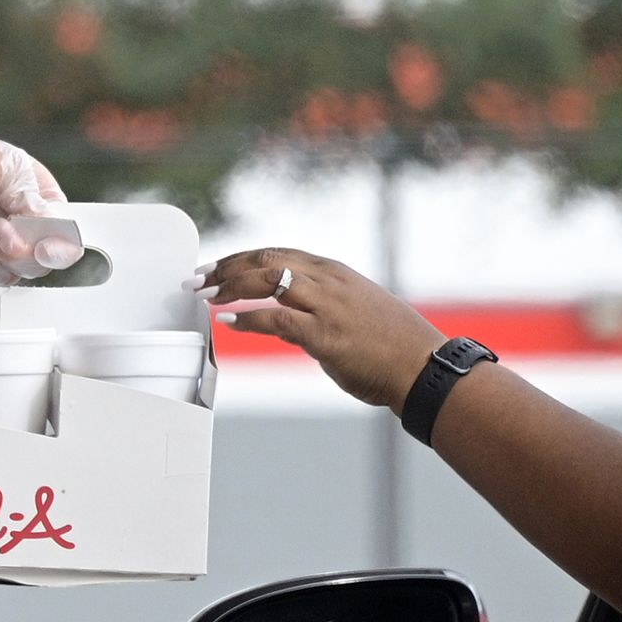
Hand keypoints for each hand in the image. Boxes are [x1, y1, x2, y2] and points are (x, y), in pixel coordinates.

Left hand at [0, 117, 84, 284]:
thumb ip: (25, 193)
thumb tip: (49, 222)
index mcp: (37, 192)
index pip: (65, 229)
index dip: (59, 245)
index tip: (41, 249)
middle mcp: (23, 219)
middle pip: (42, 258)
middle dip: (18, 249)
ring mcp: (0, 241)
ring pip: (15, 271)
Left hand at [197, 248, 446, 412]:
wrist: (424, 367)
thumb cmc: (390, 345)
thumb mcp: (351, 311)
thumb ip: (314, 307)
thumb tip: (279, 317)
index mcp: (333, 273)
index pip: (276, 254)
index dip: (239, 258)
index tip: (214, 267)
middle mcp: (328, 281)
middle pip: (266, 260)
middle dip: (226, 267)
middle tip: (197, 279)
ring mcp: (328, 306)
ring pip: (268, 280)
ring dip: (230, 285)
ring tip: (206, 296)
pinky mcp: (326, 335)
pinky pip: (277, 320)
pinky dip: (249, 318)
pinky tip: (229, 321)